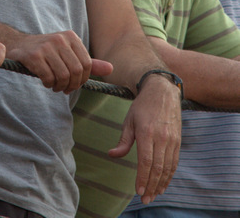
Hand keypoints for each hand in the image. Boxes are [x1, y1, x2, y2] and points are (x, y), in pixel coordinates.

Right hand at [7, 30, 112, 93]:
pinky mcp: (34, 56)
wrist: (20, 45)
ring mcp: (46, 46)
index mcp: (71, 37)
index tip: (74, 85)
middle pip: (76, 71)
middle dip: (71, 85)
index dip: (82, 80)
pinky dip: (48, 84)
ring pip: (63, 76)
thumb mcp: (68, 54)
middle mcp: (60, 39)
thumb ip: (89, 63)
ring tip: (54, 86)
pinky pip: (48, 77)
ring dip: (59, 86)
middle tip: (64, 89)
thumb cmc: (47, 52)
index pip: (86, 64)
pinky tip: (45, 81)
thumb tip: (111, 69)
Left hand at [108, 76, 181, 203]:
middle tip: (145, 199)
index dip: (142, 178)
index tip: (138, 191)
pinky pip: (174, 162)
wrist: (162, 91)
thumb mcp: (129, 120)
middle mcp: (162, 138)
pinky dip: (169, 175)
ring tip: (153, 195)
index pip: (146, 161)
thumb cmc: (142, 106)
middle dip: (151, 186)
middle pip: (157, 168)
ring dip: (161, 184)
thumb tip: (112, 155)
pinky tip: (163, 184)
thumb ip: (123, 140)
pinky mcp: (178, 141)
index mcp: (147, 132)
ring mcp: (172, 140)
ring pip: (167, 168)